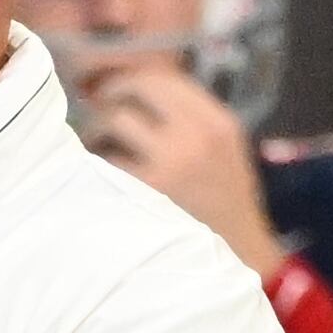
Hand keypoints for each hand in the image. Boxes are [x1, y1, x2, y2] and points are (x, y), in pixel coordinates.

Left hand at [78, 61, 286, 278]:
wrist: (236, 254)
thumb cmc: (223, 203)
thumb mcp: (225, 149)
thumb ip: (192, 118)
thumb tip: (139, 92)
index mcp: (218, 123)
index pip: (167, 78)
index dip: (135, 78)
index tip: (121, 89)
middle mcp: (196, 135)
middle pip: (139, 88)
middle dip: (112, 93)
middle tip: (99, 105)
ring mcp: (171, 162)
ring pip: (116, 120)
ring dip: (98, 127)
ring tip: (96, 141)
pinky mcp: (146, 191)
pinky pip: (106, 160)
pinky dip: (96, 160)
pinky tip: (97, 170)